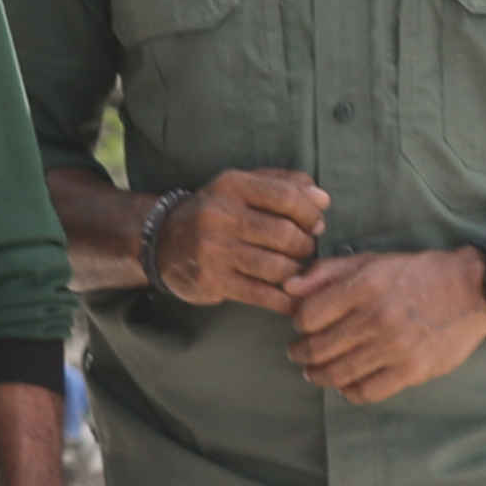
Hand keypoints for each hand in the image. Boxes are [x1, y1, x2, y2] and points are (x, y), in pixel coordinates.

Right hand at [145, 163, 329, 310]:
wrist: (162, 241)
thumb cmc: (216, 212)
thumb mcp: (244, 186)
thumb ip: (285, 184)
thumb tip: (322, 200)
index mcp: (232, 186)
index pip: (288, 198)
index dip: (311, 214)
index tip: (314, 224)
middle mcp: (219, 216)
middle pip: (286, 235)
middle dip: (305, 246)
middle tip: (303, 249)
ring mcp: (213, 251)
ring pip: (277, 267)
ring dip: (295, 272)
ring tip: (291, 269)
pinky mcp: (210, 281)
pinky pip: (261, 295)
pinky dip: (284, 300)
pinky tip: (291, 299)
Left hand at [284, 246, 485, 403]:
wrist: (475, 289)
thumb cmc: (418, 274)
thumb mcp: (372, 261)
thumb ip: (328, 272)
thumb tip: (288, 286)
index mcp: (365, 287)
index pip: (307, 316)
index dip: (298, 323)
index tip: (301, 326)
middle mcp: (378, 317)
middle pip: (317, 348)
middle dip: (300, 353)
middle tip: (299, 353)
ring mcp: (396, 347)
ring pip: (337, 373)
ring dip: (318, 375)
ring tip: (315, 372)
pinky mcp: (413, 370)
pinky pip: (366, 391)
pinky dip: (349, 391)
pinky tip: (346, 384)